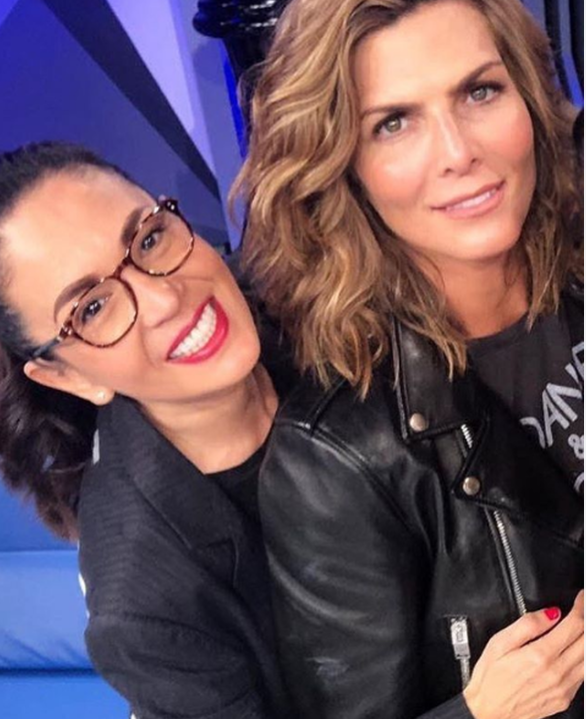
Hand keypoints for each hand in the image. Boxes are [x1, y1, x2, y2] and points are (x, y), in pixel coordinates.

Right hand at [463, 590, 583, 718]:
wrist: (489, 712)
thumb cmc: (490, 677)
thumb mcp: (499, 642)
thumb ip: (527, 624)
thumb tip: (550, 613)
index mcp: (540, 655)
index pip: (573, 626)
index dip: (580, 608)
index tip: (580, 598)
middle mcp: (556, 673)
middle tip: (582, 610)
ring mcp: (563, 688)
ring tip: (580, 629)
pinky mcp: (564, 699)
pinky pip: (583, 676)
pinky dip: (584, 659)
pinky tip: (576, 651)